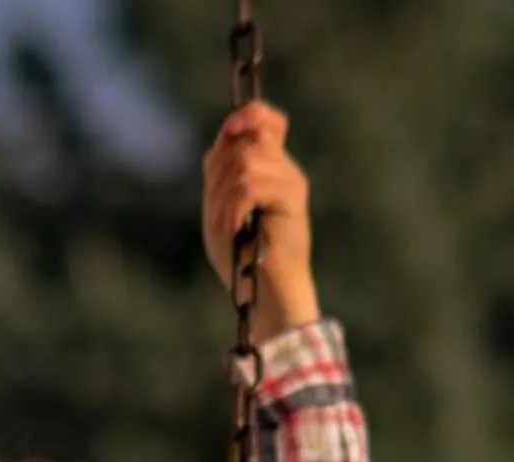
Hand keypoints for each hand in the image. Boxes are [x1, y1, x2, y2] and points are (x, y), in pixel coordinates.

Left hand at [202, 104, 320, 343]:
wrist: (266, 292)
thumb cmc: (241, 257)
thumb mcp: (220, 208)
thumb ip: (221, 171)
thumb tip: (225, 137)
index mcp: (267, 167)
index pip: (264, 119)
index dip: (246, 116)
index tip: (230, 132)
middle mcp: (283, 168)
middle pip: (248, 138)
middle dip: (221, 174)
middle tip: (221, 212)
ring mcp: (291, 181)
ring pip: (247, 162)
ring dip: (225, 197)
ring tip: (228, 227)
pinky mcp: (293, 199)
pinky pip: (251, 186)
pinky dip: (234, 208)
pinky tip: (234, 229)